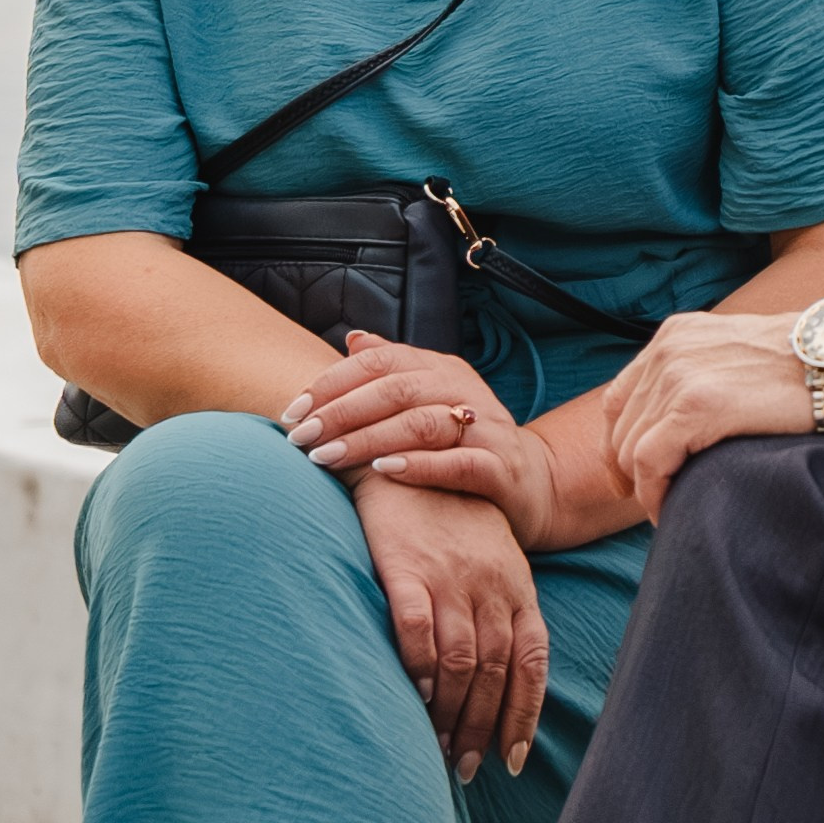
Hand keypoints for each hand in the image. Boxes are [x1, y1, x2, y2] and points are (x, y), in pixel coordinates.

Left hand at [285, 335, 555, 550]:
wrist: (531, 484)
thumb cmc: (463, 443)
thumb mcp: (430, 400)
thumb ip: (393, 372)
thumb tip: (353, 338)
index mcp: (442, 368)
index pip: (382, 360)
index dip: (333, 382)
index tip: (292, 410)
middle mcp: (465, 390)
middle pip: (396, 389)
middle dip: (340, 412)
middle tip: (299, 437)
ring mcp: (486, 427)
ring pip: (422, 423)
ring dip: (367, 439)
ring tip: (324, 457)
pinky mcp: (500, 467)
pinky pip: (458, 462)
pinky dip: (419, 465)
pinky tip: (383, 471)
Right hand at [352, 472, 548, 780]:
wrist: (405, 455)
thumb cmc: (450, 518)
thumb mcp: (491, 560)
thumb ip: (498, 612)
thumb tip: (496, 680)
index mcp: (517, 585)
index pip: (531, 660)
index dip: (523, 713)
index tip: (511, 757)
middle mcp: (490, 584)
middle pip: (496, 670)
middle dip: (484, 727)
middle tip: (467, 768)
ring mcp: (450, 575)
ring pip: (462, 659)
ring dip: (453, 713)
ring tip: (439, 749)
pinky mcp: (407, 566)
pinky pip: (418, 627)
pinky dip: (419, 667)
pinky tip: (415, 696)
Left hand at [603, 309, 808, 520]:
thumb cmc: (807, 369)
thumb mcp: (737, 356)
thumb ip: (701, 377)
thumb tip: (679, 427)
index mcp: (674, 335)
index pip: (619, 399)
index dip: (621, 444)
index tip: (635, 477)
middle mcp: (668, 349)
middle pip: (619, 428)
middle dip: (632, 473)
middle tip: (658, 501)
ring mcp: (678, 375)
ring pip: (630, 450)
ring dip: (646, 489)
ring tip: (672, 510)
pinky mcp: (695, 406)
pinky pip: (649, 464)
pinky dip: (654, 496)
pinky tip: (672, 512)